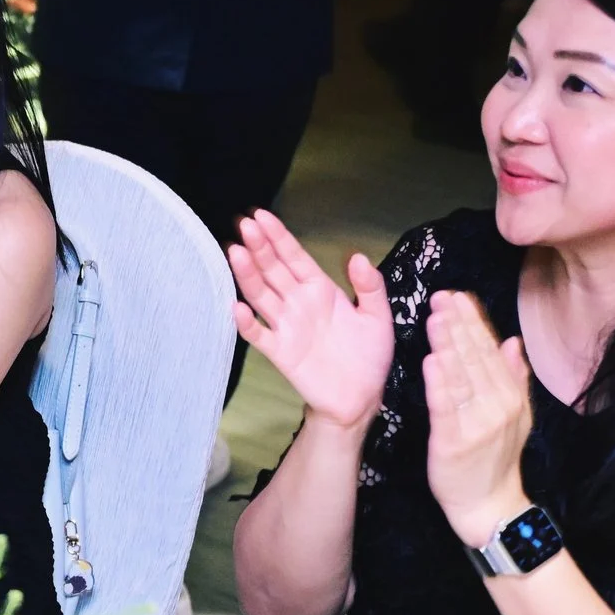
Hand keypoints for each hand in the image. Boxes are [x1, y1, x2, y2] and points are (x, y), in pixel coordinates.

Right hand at [228, 210, 392, 434]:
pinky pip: (258, 334)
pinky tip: (238, 307)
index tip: (260, 216)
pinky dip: (246, 322)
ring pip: (261, 295)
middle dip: (259, 247)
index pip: (294, 257)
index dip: (278, 237)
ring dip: (247, 275)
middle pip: (273, 270)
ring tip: (235, 252)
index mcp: (320, 289)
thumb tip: (357, 256)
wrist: (361, 398)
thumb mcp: (378, 317)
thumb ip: (369, 287)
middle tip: (243, 225)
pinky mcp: (279, 352)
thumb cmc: (369, 356)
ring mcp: (286, 326)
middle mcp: (298, 303)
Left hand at [420, 289, 535, 546]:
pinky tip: (431, 360)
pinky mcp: (455, 441)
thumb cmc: (495, 458)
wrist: (489, 506)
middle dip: (458, 324)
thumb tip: (512, 340)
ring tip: (436, 317)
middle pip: (475, 358)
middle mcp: (498, 405)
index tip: (458, 295)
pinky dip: (439, 383)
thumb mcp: (516, 416)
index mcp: (510, 396)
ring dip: (448, 345)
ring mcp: (478, 423)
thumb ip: (513, 377)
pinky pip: (446, 407)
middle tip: (441, 295)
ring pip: (461, 377)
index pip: (489, 350)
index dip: (473, 321)